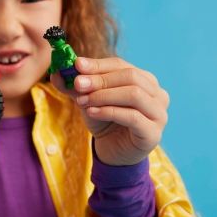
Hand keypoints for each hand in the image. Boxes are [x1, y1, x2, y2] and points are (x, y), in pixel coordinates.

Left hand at [50, 57, 169, 165]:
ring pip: (134, 94)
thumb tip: (57, 72)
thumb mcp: (88, 100)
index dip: (98, 65)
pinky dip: (110, 111)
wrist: (112, 152)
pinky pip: (133, 117)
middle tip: (77, 84)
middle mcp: (157, 94)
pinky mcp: (153, 133)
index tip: (76, 65)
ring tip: (83, 101)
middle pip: (130, 77)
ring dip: (104, 95)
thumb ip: (75, 86)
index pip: (121, 65)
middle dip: (100, 79)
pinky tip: (92, 112)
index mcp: (145, 80)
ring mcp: (159, 114)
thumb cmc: (105, 121)